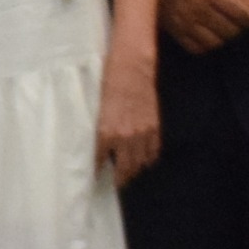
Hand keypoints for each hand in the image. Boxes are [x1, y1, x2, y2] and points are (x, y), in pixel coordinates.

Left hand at [96, 62, 162, 186]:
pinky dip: (149, 159)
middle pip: (124, 168)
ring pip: (140, 163)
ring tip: (130, 173)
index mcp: (105, 132)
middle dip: (120, 178)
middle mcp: (124, 137)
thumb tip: (96, 143)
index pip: (98, 160)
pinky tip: (144, 160)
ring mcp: (142, 134)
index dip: (96, 171)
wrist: (131, 67)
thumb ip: (98, 128)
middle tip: (116, 182)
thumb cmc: (108, 82)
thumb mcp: (97, 108)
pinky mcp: (154, 127)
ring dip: (135, 170)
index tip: (94, 177)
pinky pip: (153, 152)